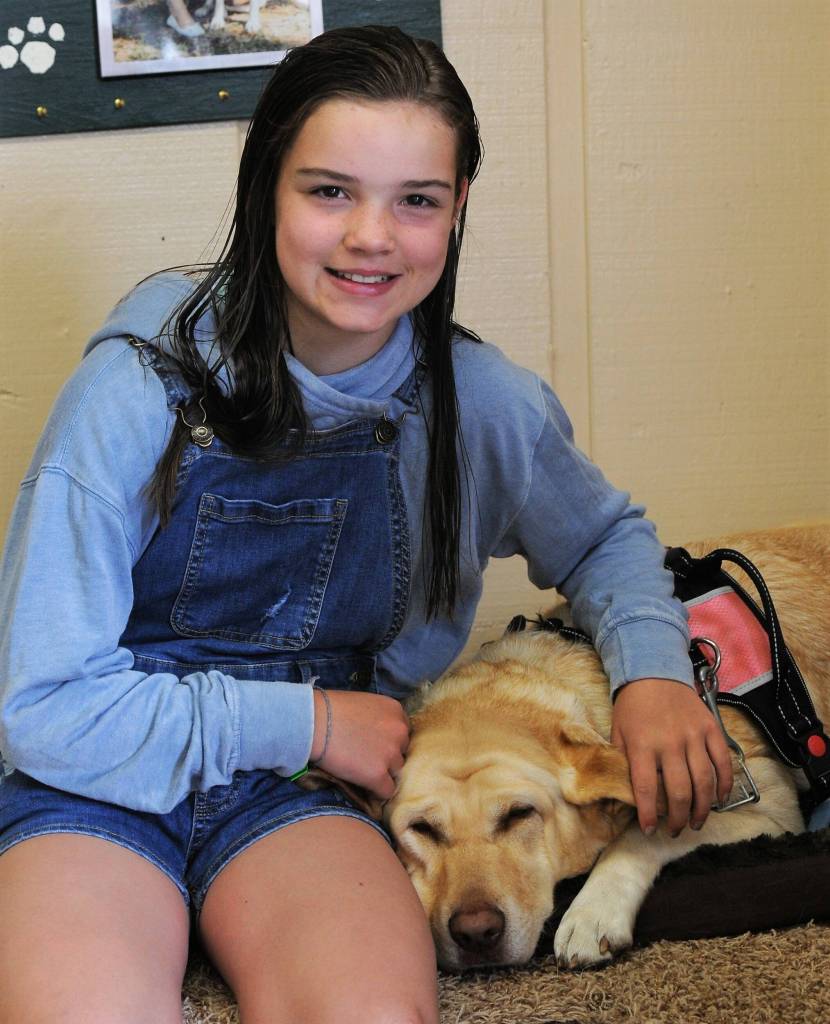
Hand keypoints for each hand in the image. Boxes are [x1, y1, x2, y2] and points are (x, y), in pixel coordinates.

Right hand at [310, 689, 409, 800]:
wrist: (313, 722)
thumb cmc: (330, 709)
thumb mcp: (364, 704)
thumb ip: (377, 718)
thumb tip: (377, 734)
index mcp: (396, 711)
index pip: (402, 733)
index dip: (388, 741)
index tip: (374, 746)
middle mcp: (400, 731)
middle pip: (401, 752)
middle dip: (387, 757)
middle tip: (365, 758)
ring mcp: (391, 754)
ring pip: (396, 772)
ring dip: (382, 773)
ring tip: (361, 771)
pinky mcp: (378, 775)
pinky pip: (387, 791)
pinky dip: (377, 791)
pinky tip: (364, 786)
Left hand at [611, 677, 732, 835]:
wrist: (654, 671)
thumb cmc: (632, 706)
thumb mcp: (617, 732)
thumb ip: (620, 762)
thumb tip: (619, 795)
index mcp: (641, 744)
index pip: (646, 788)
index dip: (649, 814)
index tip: (650, 830)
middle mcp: (669, 742)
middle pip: (679, 791)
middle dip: (678, 818)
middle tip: (676, 830)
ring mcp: (693, 735)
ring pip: (704, 781)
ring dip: (702, 808)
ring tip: (695, 822)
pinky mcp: (711, 728)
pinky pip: (723, 762)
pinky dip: (724, 784)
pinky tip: (718, 799)